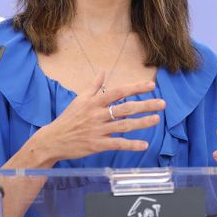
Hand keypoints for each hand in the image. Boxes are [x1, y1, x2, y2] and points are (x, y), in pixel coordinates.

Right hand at [27, 72, 165, 165]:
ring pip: (124, 125)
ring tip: (156, 119)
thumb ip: (93, 86)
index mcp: (94, 102)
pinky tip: (144, 145)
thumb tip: (102, 71)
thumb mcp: (79, 100)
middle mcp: (97, 114)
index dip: (136, 88)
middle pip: (125, 108)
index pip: (118, 92)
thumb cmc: (68, 119)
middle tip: (162, 103)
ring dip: (142, 122)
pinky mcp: (97, 145)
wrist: (54, 139)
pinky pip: (118, 144)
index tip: (151, 85)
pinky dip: (132, 145)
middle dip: (145, 105)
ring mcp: (98, 130)